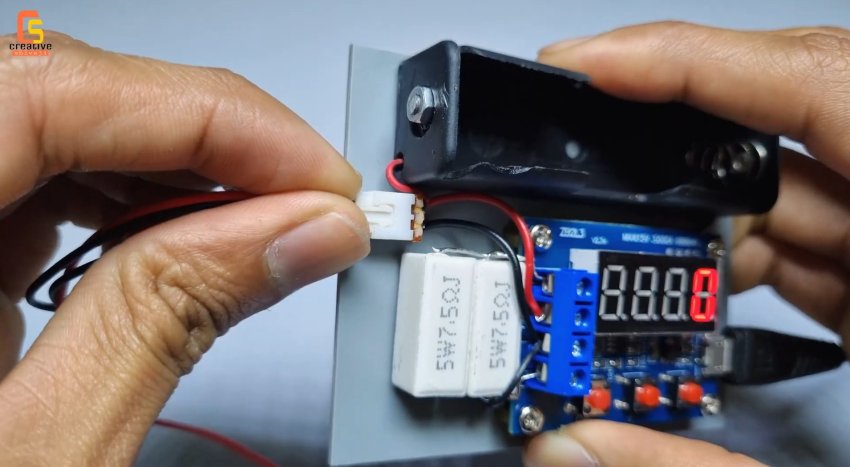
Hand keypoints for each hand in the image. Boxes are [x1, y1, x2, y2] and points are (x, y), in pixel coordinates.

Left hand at [0, 32, 368, 463]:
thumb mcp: (45, 450)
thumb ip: (171, 317)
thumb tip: (296, 234)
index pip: (53, 92)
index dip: (212, 117)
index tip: (313, 176)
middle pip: (56, 90)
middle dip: (206, 139)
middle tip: (304, 201)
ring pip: (55, 122)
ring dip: (175, 167)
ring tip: (261, 223)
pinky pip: (39, 174)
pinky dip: (128, 198)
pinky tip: (185, 235)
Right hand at [525, 22, 849, 466]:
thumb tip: (580, 446)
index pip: (826, 83)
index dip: (694, 60)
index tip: (591, 66)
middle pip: (782, 135)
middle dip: (664, 156)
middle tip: (576, 176)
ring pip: (777, 196)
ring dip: (685, 226)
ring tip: (603, 261)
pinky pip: (796, 246)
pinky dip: (726, 266)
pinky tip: (676, 299)